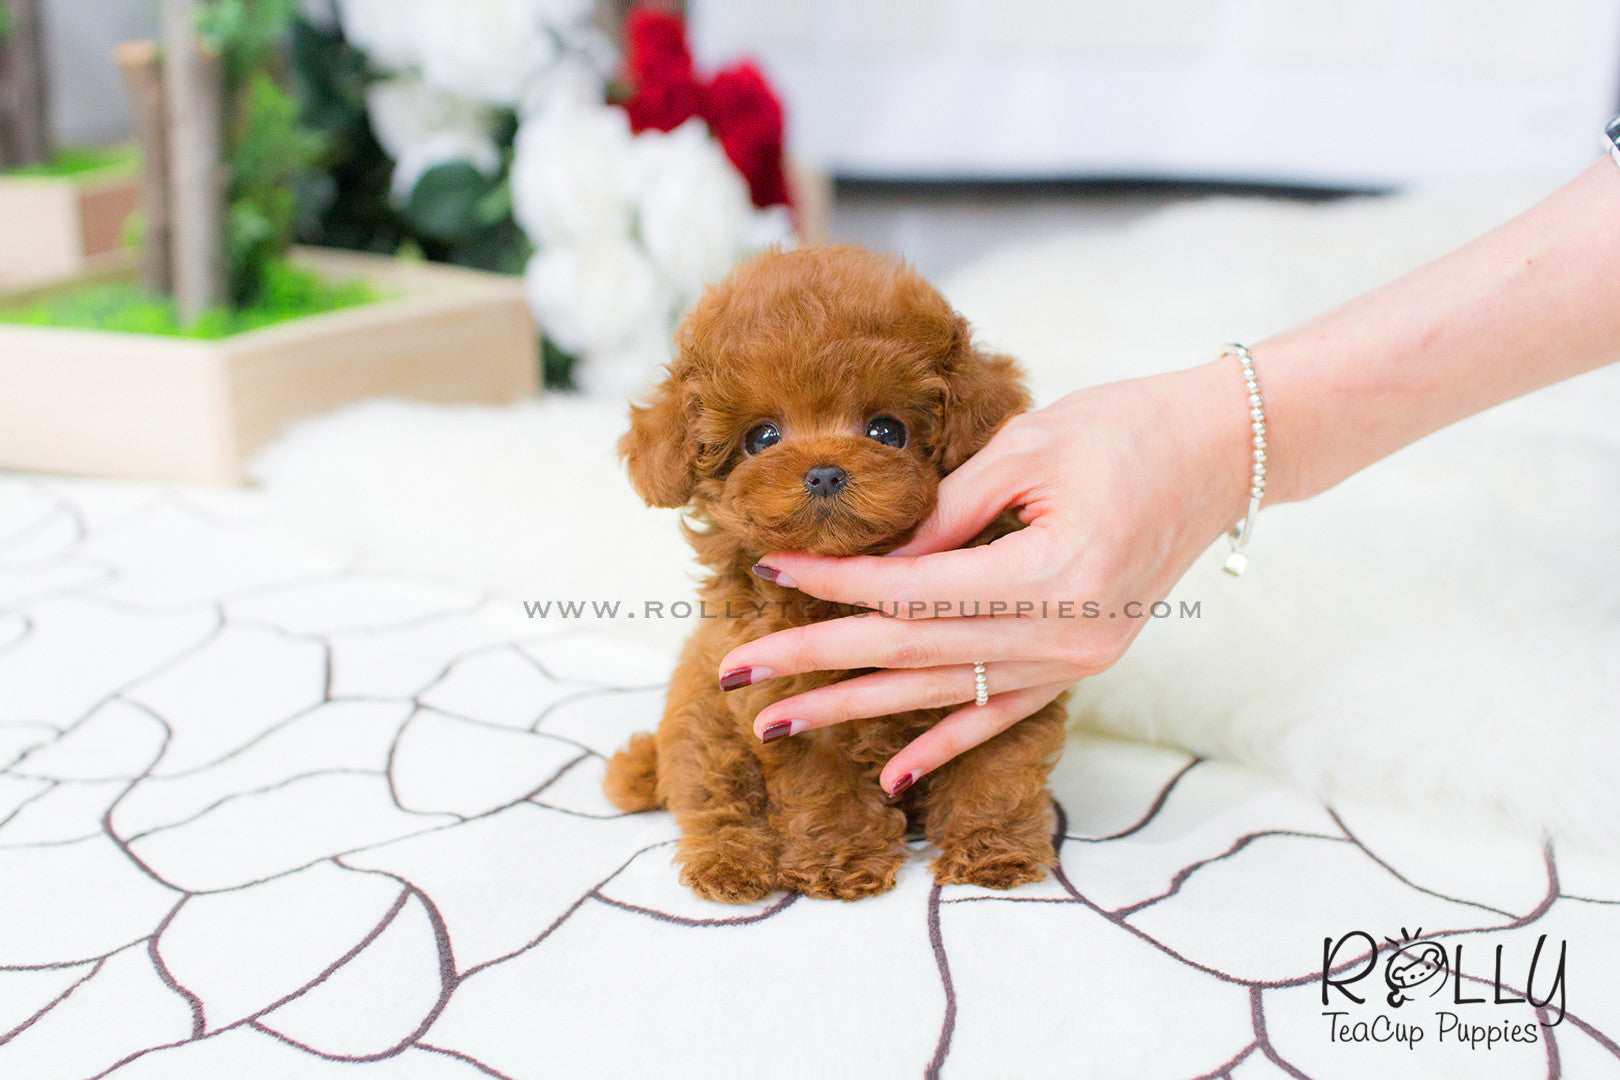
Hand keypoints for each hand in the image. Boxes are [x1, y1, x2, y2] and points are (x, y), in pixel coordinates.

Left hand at [718, 359, 1254, 794]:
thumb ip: (943, 516)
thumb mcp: (1025, 451)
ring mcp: (1077, 659)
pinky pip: (1002, 715)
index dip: (835, 585)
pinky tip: (893, 775)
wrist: (1221, 453)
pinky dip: (945, 745)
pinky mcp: (1082, 664)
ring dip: (859, 710)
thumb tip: (869, 563)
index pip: (911, 590)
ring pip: (945, 694)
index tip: (768, 572)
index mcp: (1052, 572)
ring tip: (780, 722)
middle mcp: (1065, 633)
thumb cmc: (1124, 428)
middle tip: (737, 673)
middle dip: (818, 663)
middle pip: (914, 653)